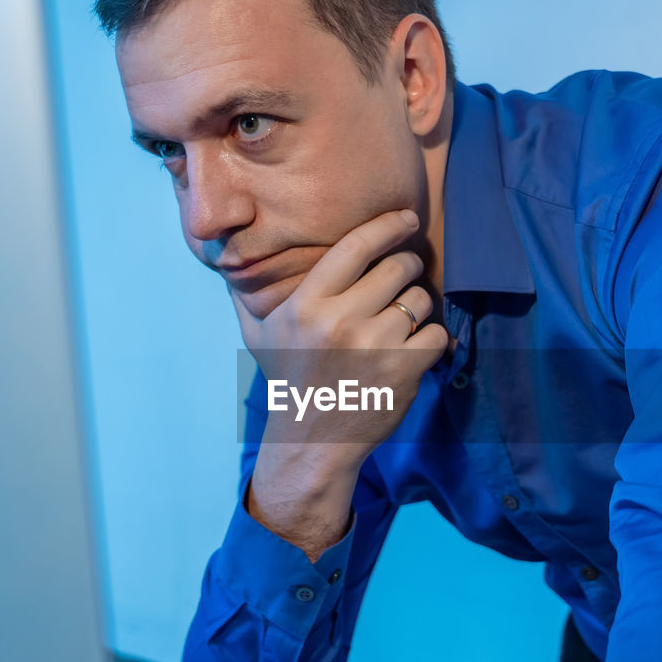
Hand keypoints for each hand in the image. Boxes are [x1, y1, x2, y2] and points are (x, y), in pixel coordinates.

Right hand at [230, 209, 448, 553]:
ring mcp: (374, 346)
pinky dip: (431, 339)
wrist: (311, 442)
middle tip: (403, 277)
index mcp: (307, 305)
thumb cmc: (288, 381)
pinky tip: (415, 347)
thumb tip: (226, 256)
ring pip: (420, 299)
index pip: (356, 246)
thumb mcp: (259, 335)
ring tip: (403, 319)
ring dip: (418, 306)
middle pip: (397, 267)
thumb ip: (248, 294)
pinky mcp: (402, 371)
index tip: (406, 219)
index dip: (388, 226)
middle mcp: (340, 321)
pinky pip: (435, 334)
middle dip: (407, 267)